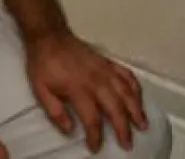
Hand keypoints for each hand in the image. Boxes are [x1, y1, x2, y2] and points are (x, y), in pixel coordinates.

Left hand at [26, 33, 147, 153]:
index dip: (95, 136)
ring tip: (143, 125)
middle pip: (116, 108)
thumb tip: (70, 131)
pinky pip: (127, 75)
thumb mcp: (41, 90)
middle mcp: (96, 81)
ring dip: (136, 109)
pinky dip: (136, 87)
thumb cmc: (44, 65)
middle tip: (128, 144)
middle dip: (123, 128)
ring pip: (127, 92)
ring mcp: (105, 70)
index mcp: (79, 89)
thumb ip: (55, 112)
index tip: (95, 148)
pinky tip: (139, 98)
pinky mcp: (108, 62)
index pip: (92, 119)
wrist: (50, 37)